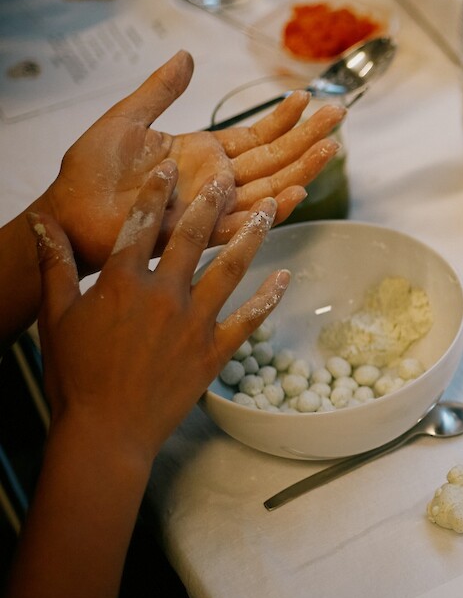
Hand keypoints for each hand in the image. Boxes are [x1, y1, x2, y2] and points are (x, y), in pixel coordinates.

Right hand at [29, 160, 289, 465]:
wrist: (106, 431)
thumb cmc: (75, 376)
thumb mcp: (55, 316)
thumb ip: (54, 267)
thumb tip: (42, 224)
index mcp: (122, 283)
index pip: (140, 224)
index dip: (156, 192)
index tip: (171, 166)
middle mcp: (164, 295)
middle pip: (192, 237)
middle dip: (211, 201)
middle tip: (229, 176)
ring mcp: (195, 323)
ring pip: (230, 268)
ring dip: (251, 235)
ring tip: (268, 209)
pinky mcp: (216, 352)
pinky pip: (249, 318)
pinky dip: (269, 296)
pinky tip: (285, 276)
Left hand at [30, 50, 342, 273]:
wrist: (70, 212)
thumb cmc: (90, 172)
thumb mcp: (127, 119)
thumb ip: (160, 92)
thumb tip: (186, 58)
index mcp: (202, 155)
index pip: (255, 136)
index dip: (282, 118)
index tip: (307, 98)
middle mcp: (216, 181)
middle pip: (274, 159)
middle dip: (307, 137)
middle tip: (339, 115)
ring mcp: (213, 207)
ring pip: (270, 188)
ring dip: (302, 169)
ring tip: (331, 147)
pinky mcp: (201, 231)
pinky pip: (244, 223)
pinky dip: (272, 210)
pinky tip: (297, 193)